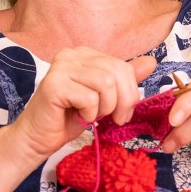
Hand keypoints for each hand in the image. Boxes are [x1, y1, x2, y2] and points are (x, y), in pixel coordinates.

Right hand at [13, 48, 157, 162]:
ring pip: (106, 84)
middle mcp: (72, 54)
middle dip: (122, 101)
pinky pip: (89, 98)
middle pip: (117, 73)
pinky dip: (90, 114)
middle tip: (114, 118)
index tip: (123, 112)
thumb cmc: (70, 117)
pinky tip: (79, 117)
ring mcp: (61, 67)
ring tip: (92, 116)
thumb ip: (125, 79)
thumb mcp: (105, 97)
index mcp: (85, 54)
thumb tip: (151, 62)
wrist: (39, 137)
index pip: (122, 65)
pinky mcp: (54, 84)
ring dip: (104, 108)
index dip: (130, 92)